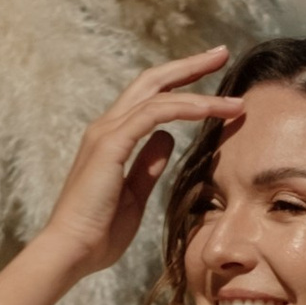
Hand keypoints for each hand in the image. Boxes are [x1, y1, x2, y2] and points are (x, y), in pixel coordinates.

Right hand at [38, 51, 243, 276]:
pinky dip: (186, 108)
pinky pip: (154, 114)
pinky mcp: (110, 144)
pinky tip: (211, 110)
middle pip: (152, 81)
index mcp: (112, 138)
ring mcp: (107, 132)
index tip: (213, 75)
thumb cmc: (99, 232)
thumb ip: (149, 163)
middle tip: (222, 53)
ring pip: (157, 94)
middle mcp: (107, 127)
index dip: (181, 83)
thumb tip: (169, 138)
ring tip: (234, 99)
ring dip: (200, 91)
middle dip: (190, 65)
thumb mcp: (135, 194)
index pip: (150, 97)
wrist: (71, 251)